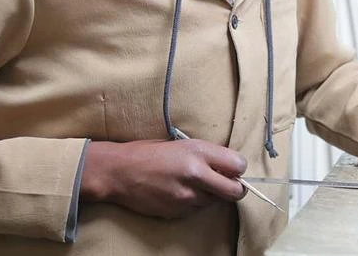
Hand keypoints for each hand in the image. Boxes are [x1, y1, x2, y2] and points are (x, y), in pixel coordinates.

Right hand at [80, 139, 246, 218]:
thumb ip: (206, 155)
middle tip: (228, 184)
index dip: (238, 168)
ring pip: (215, 202)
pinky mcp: (177, 212)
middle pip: (235, 191)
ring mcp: (186, 197)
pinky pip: (196, 210)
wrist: (119, 171)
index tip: (232, 168)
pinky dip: (194, 203)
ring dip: (211, 195)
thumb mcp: (181, 144)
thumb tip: (228, 166)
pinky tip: (179, 192)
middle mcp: (195, 175)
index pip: (238, 165)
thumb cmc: (148, 152)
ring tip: (194, 184)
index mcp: (197, 151)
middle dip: (236, 188)